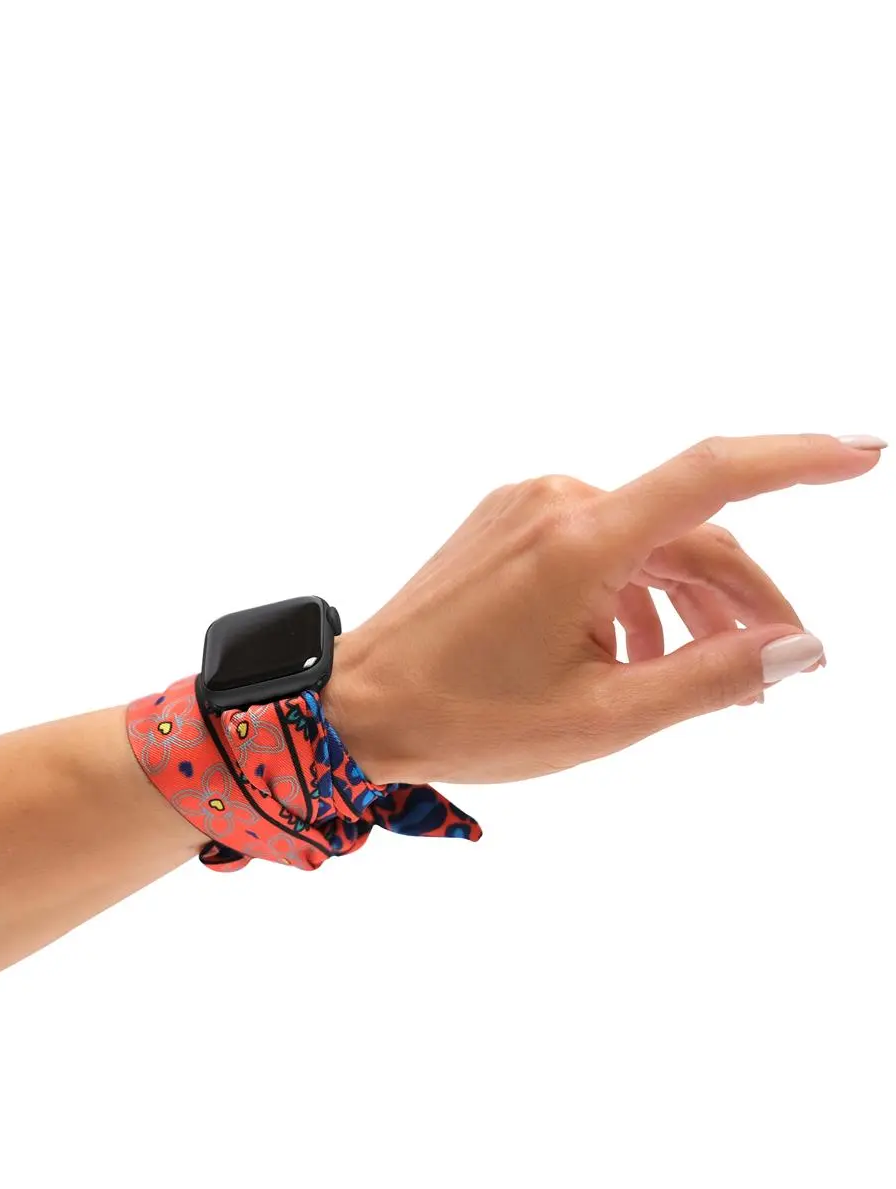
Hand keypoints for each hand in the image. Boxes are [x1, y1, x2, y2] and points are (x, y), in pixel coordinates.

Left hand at [322, 434, 884, 784]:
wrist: (355, 708)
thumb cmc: (466, 718)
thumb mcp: (604, 718)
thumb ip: (711, 679)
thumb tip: (800, 648)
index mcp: (581, 540)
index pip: (715, 476)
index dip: (799, 461)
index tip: (864, 457)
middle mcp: (558, 501)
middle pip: (691, 532)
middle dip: (743, 599)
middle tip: (777, 671)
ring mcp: (527, 508)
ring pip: (647, 541)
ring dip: (690, 602)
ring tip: (713, 678)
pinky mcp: (508, 524)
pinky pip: (600, 544)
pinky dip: (637, 592)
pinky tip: (641, 653)